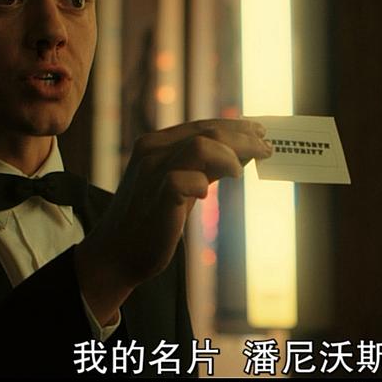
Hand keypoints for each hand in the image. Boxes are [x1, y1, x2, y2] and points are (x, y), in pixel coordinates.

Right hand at [75, 119, 271, 322]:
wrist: (114, 256)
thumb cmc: (150, 220)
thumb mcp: (179, 186)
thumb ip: (203, 167)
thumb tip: (240, 154)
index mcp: (155, 144)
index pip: (202, 125)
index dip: (235, 127)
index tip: (259, 133)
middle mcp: (152, 152)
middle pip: (208, 131)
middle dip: (243, 138)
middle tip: (266, 149)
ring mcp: (152, 173)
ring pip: (200, 146)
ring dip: (230, 156)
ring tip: (240, 173)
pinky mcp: (156, 198)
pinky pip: (183, 180)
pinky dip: (201, 183)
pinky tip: (206, 193)